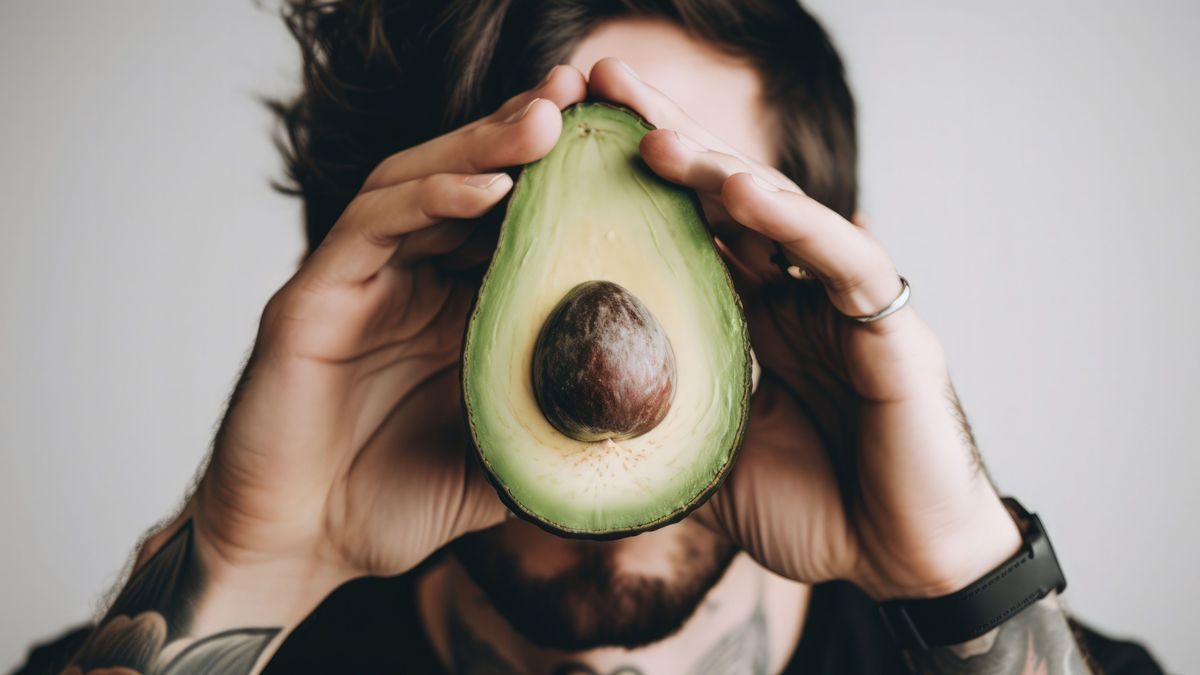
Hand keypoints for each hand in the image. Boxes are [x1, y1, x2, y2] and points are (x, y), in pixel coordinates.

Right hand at [159, 67, 587, 611]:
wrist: (303, 550)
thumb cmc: (396, 504)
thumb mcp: (501, 461)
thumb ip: (555, 430)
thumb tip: (643, 426)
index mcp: (453, 310)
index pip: (511, 223)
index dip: (561, 183)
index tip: (625, 151)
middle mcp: (408, 282)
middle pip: (468, 184)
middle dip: (524, 136)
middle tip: (583, 93)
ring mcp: (359, 283)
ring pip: (419, 186)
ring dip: (483, 148)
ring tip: (546, 120)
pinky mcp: (314, 298)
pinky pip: (371, 229)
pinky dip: (428, 200)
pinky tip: (487, 185)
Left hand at [587, 58, 1020, 599]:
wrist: (897, 563)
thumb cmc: (814, 509)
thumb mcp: (707, 461)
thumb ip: (660, 427)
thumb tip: (573, 421)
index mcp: (752, 315)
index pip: (688, 228)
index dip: (634, 182)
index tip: (571, 139)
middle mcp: (796, 292)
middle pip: (726, 197)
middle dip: (666, 137)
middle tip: (602, 83)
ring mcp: (842, 302)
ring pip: (780, 213)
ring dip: (717, 170)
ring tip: (652, 136)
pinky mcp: (889, 326)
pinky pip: (840, 261)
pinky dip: (794, 224)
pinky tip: (742, 190)